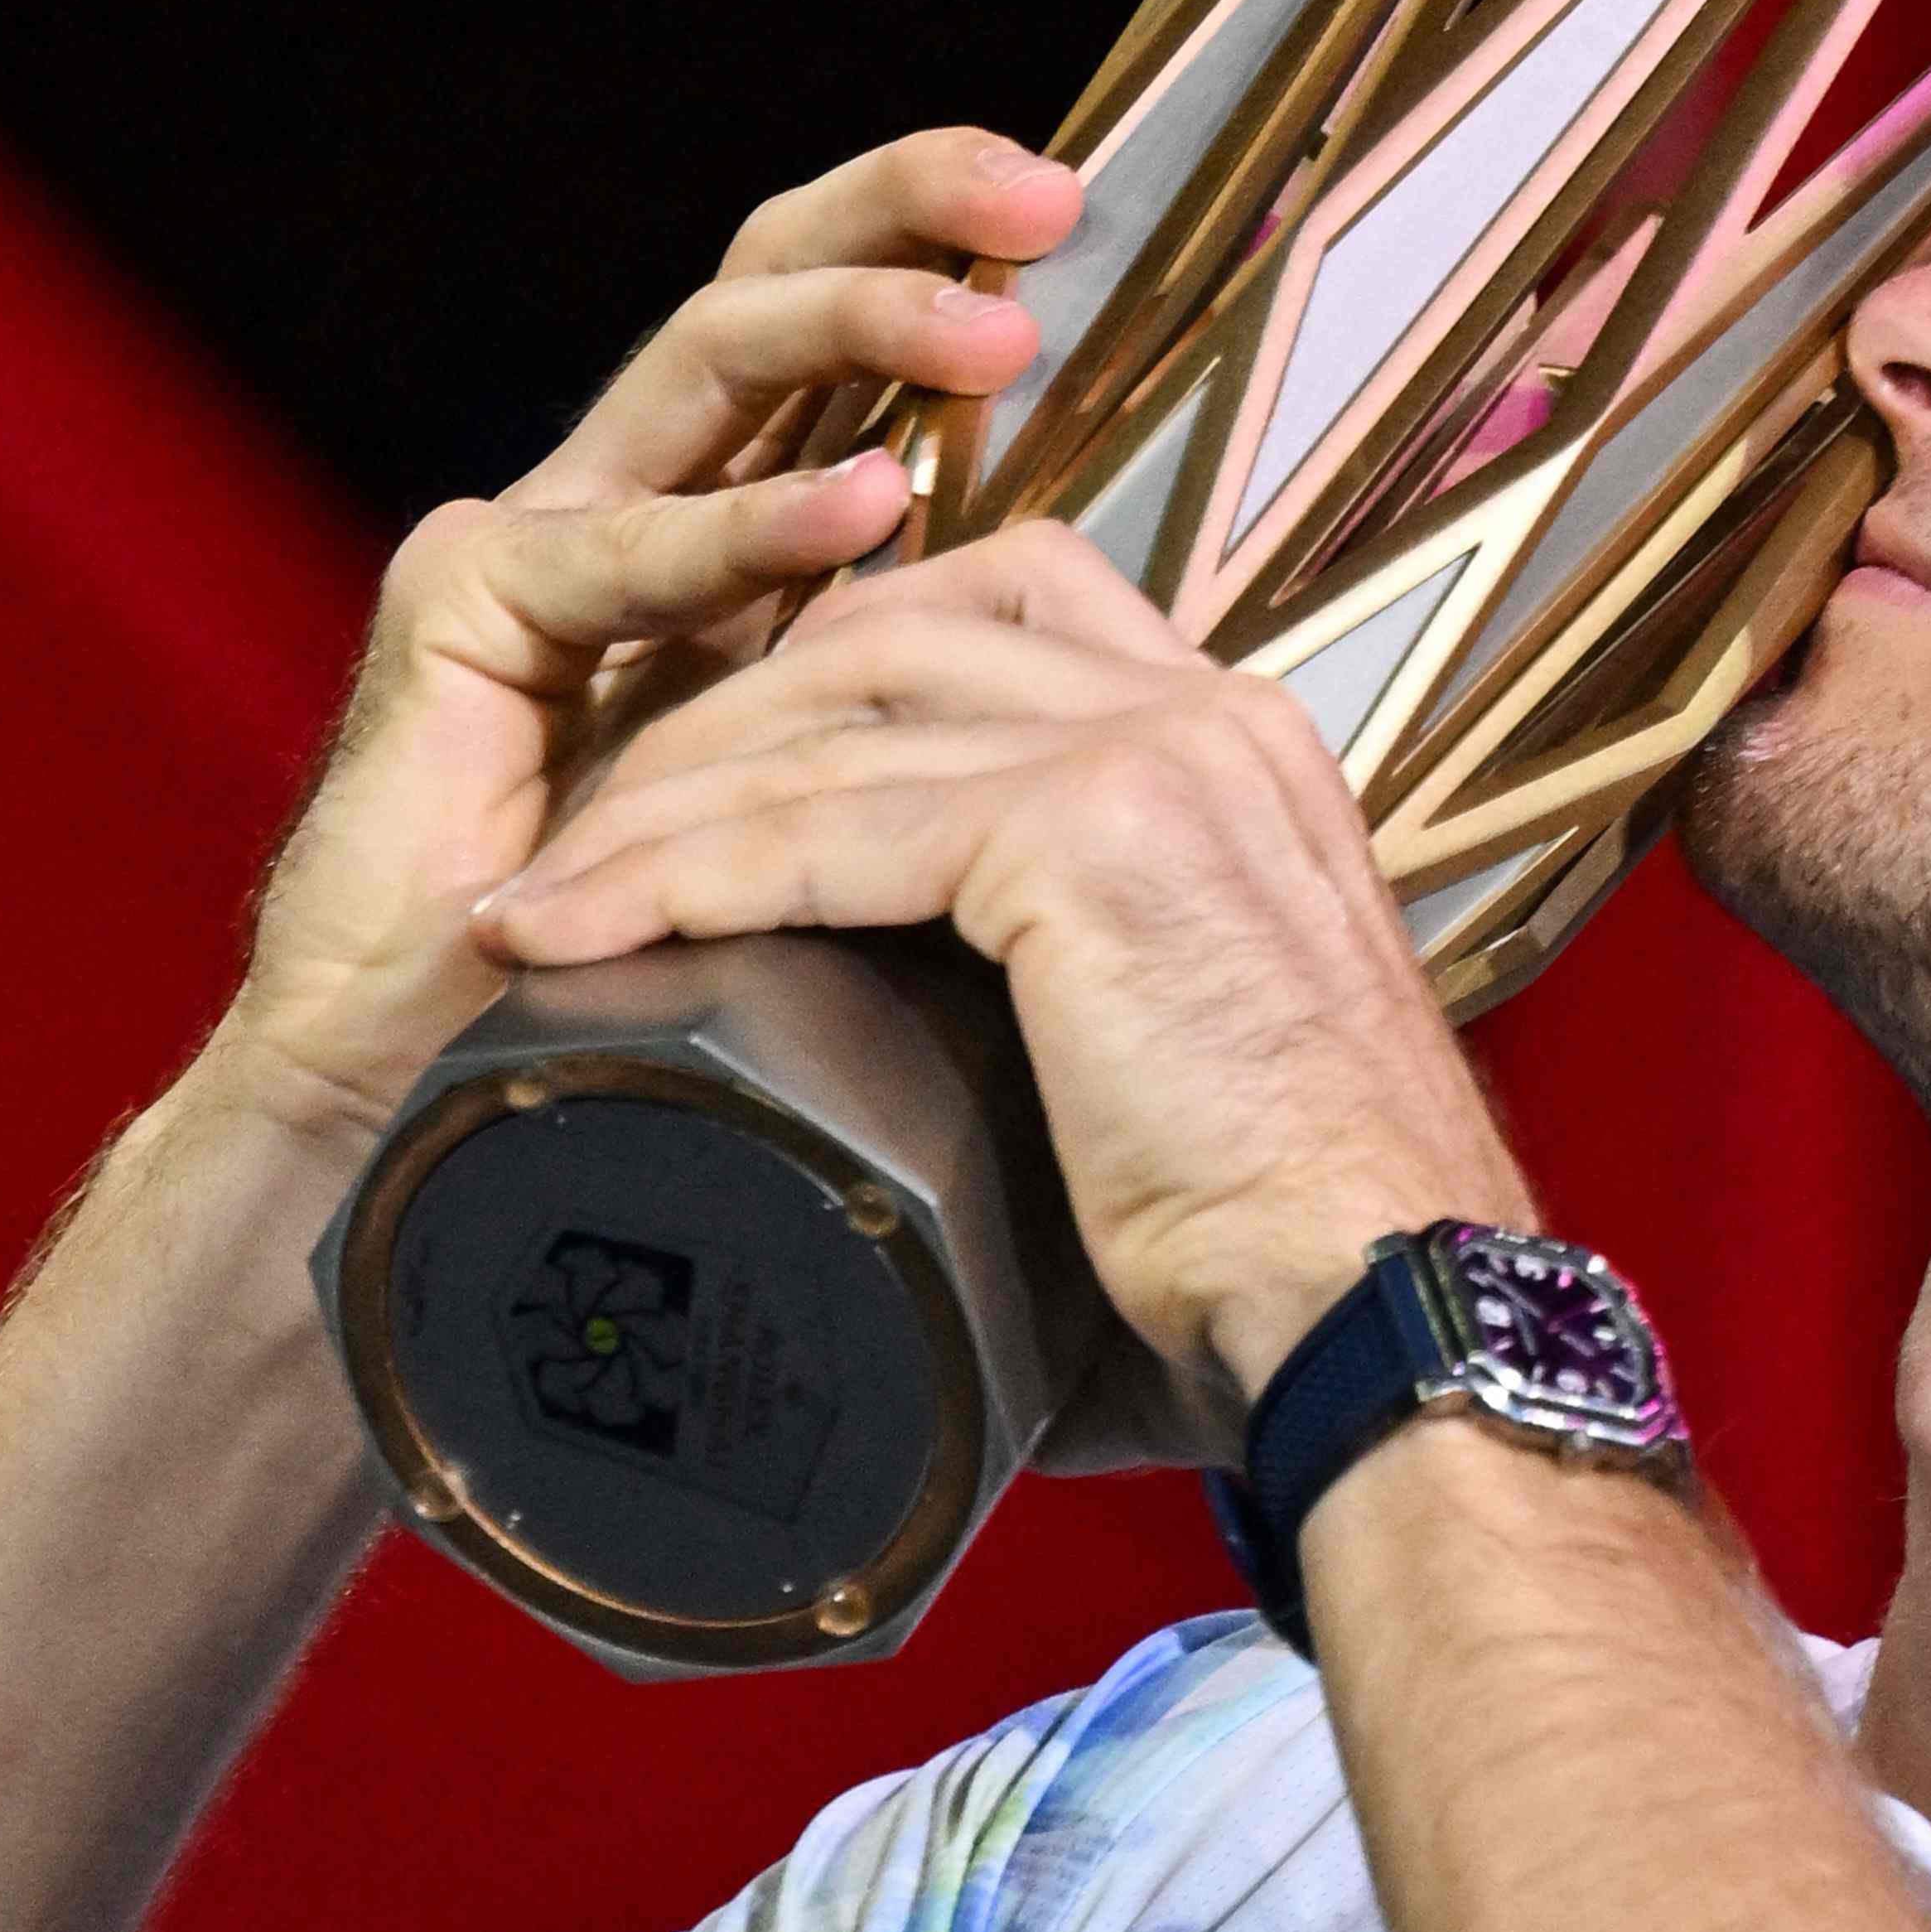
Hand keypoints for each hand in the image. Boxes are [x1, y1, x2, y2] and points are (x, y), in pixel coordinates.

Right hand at [209, 131, 1078, 1146]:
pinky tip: (861, 510)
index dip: (943, 258)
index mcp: (726, 530)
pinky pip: (626, 558)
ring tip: (993, 329)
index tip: (1078, 224)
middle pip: (771, 292)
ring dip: (857, 327)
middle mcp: (629, 498)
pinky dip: (750, 530)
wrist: (438, 1067)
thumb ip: (929, 707)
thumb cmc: (656, 962)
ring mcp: (542, 537)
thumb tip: (1110, 657)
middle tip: (1047, 198)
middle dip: (908, 217)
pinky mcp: (465, 610)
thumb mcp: (838, 799)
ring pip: (707, 365)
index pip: (841, 342)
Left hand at [469, 525, 1531, 1447]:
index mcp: (1238, 752)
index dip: (833, 669)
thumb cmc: (1279, 1265)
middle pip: (895, 629)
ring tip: (541, 900)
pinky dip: (675, 874)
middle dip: (716, 718)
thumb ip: (1063, 1025)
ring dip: (657, 801)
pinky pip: (821, 824)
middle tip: (586, 842)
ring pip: (832, 718)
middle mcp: (1208, 715)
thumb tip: (915, 1120)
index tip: (708, 781)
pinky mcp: (1085, 833)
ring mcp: (1157, 756)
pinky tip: (572, 929)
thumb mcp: (1172, 1077)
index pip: (1003, 611)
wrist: (1389, 1320)